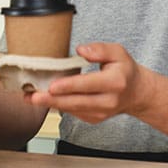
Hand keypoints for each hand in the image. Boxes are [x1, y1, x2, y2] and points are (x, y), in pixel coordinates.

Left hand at [24, 43, 151, 123]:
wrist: (136, 93)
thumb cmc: (124, 70)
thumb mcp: (118, 52)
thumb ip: (100, 49)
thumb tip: (81, 50)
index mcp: (115, 82)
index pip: (88, 84)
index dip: (69, 86)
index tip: (52, 86)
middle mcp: (109, 100)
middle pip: (76, 101)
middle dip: (52, 100)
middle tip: (32, 97)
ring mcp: (101, 112)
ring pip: (72, 109)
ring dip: (51, 104)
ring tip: (30, 98)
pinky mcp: (94, 119)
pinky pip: (73, 112)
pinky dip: (58, 106)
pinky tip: (44, 99)